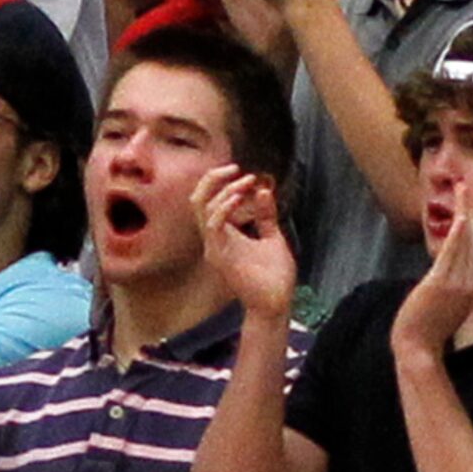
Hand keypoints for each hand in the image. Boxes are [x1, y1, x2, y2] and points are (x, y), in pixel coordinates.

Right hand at [194, 166, 295, 320]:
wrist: (275, 302)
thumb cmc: (273, 276)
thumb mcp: (272, 237)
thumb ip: (265, 216)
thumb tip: (263, 191)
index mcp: (223, 235)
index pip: (209, 202)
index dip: (221, 183)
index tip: (246, 175)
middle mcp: (214, 239)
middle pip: (197, 201)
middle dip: (212, 179)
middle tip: (234, 168)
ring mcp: (214, 247)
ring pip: (203, 208)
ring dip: (225, 191)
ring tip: (246, 182)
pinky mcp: (219, 255)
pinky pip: (212, 226)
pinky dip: (223, 208)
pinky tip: (239, 198)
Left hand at [390, 202, 472, 360]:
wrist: (416, 348)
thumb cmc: (426, 329)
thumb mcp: (446, 304)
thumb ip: (452, 287)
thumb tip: (447, 274)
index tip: (469, 204)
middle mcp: (470, 281)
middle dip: (470, 210)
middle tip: (466, 185)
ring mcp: (458, 283)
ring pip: (465, 242)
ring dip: (464, 213)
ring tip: (463, 190)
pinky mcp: (441, 285)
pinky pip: (453, 256)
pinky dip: (459, 236)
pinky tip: (462, 218)